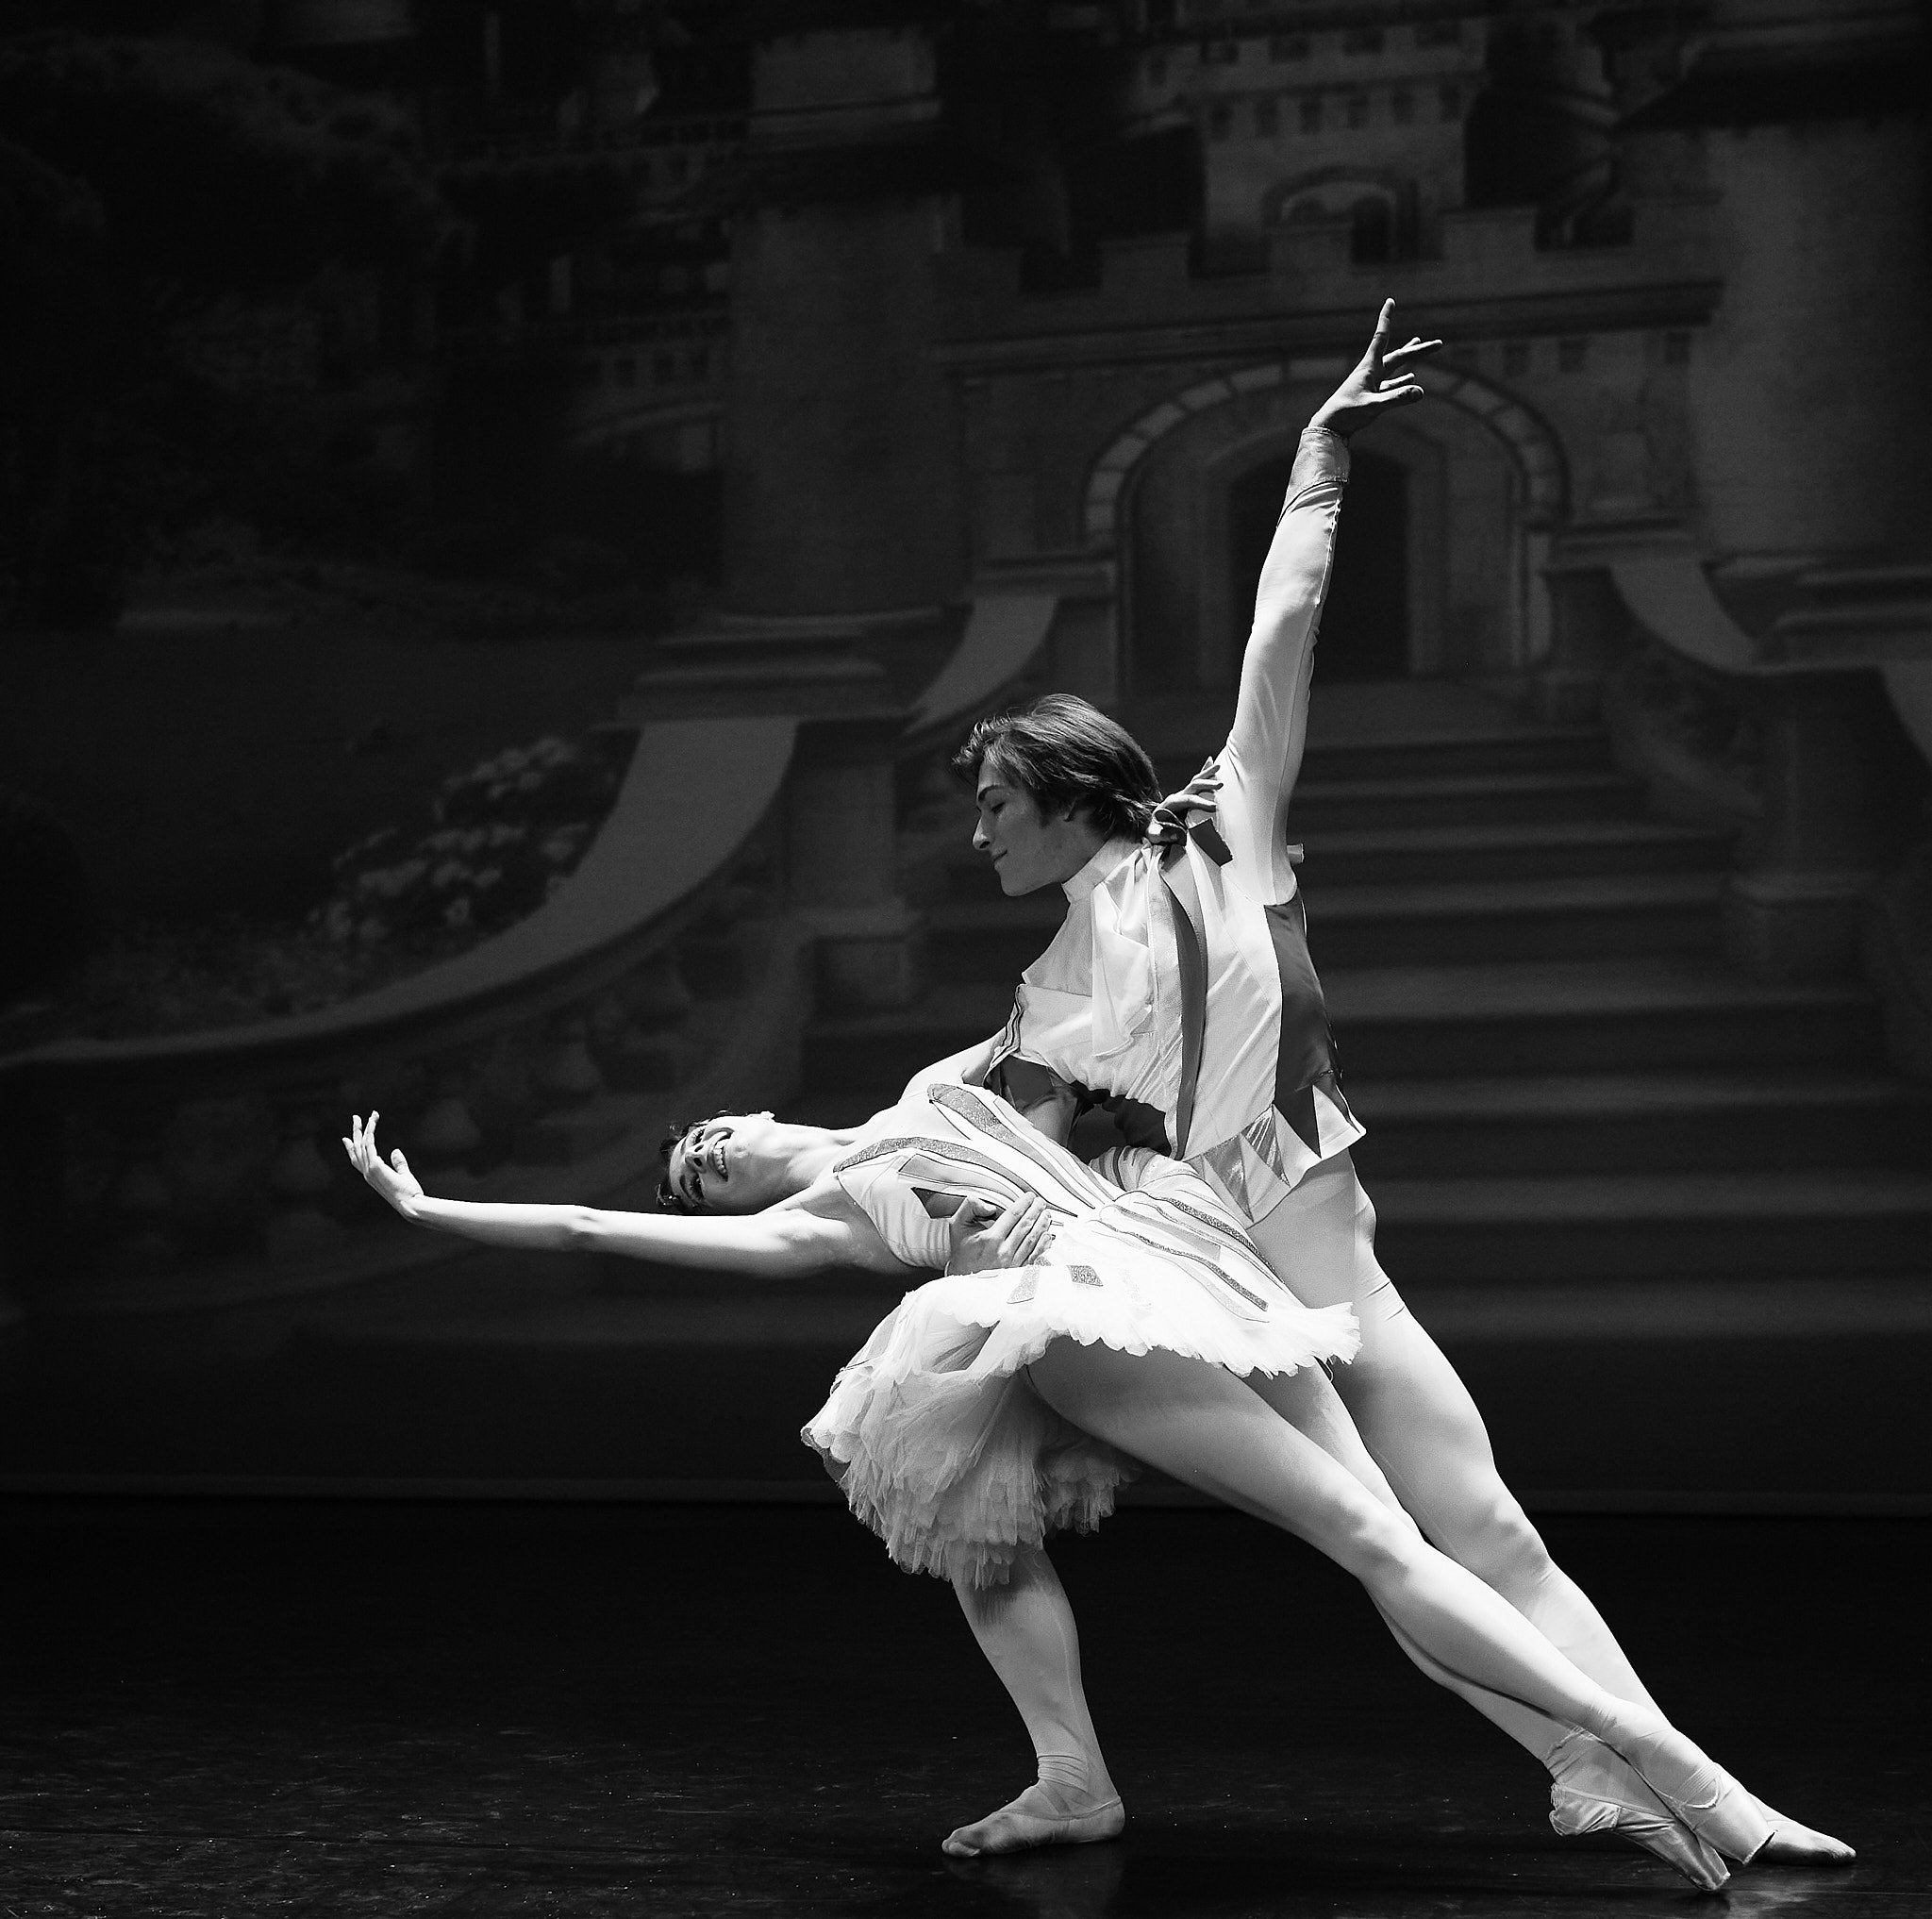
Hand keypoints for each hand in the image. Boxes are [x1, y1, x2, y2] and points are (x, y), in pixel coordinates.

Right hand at [342, 1111, 425, 1218]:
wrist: (411, 1203)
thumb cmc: (409, 1192)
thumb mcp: (403, 1175)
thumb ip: (398, 1164)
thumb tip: (395, 1151)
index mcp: (371, 1176)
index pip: (357, 1160)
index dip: (351, 1148)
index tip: (346, 1138)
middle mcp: (367, 1173)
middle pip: (357, 1149)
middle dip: (355, 1132)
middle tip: (356, 1118)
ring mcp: (369, 1170)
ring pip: (362, 1144)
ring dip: (364, 1128)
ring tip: (369, 1115)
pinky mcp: (375, 1166)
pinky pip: (369, 1144)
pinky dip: (370, 1132)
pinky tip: (372, 1122)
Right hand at [945, 1193, 1055, 1274]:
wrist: (960, 1274)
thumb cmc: (961, 1250)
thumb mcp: (958, 1224)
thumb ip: (970, 1207)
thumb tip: (989, 1205)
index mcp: (990, 1239)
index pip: (1013, 1215)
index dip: (1024, 1203)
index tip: (1029, 1197)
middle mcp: (1002, 1251)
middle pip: (1026, 1226)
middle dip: (1035, 1211)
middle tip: (1040, 1202)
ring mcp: (1011, 1263)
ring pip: (1032, 1240)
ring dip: (1041, 1225)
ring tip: (1046, 1214)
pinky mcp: (1015, 1271)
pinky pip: (1034, 1256)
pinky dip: (1042, 1245)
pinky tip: (1046, 1235)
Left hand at [1309, 299, 1442, 438]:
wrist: (1329, 427)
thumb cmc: (1347, 414)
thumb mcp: (1373, 407)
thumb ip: (1397, 399)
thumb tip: (1421, 391)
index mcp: (1369, 367)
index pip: (1381, 337)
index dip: (1386, 319)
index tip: (1390, 301)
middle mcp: (1371, 371)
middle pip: (1398, 356)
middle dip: (1418, 350)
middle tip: (1438, 343)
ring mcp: (1372, 383)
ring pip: (1395, 366)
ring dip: (1408, 357)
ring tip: (1418, 345)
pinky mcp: (1371, 395)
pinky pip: (1391, 384)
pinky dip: (1401, 380)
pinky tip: (1410, 378)